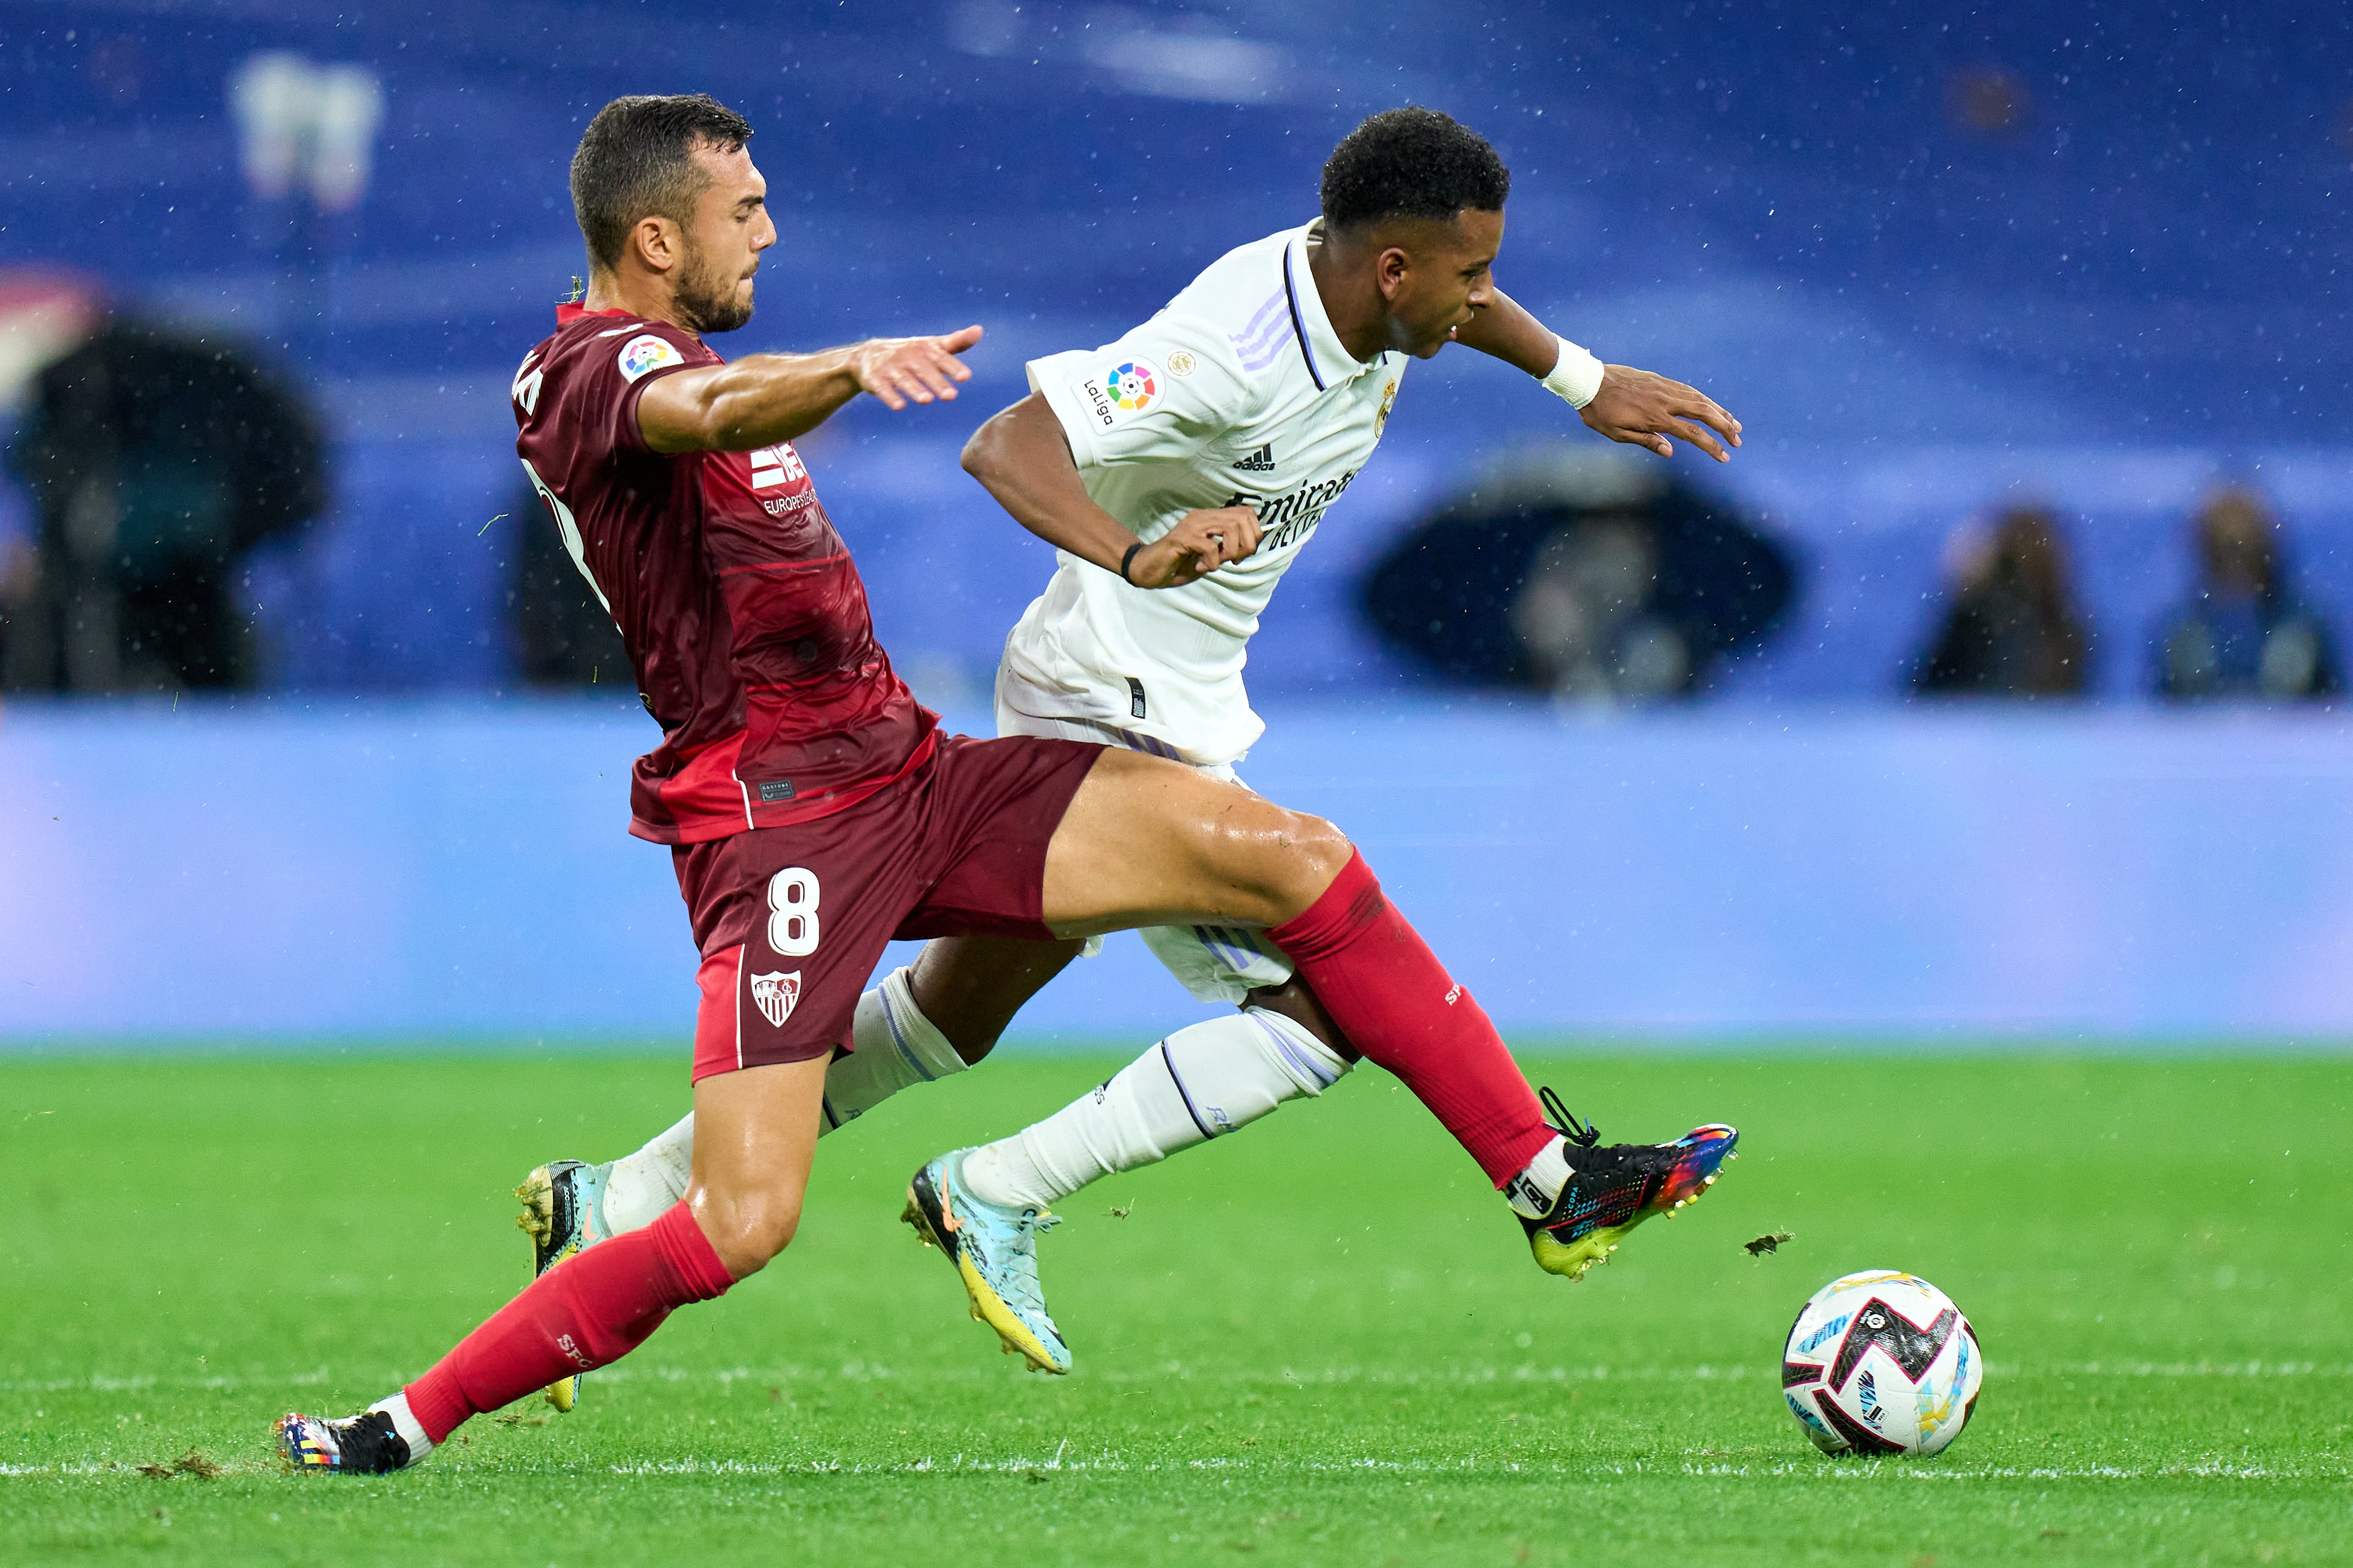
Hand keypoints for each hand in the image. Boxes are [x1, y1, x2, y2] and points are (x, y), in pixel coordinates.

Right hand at [852, 325, 982, 409]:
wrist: (868, 355)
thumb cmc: (910, 352)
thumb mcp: (932, 345)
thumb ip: (956, 342)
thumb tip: (979, 331)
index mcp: (924, 347)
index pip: (941, 356)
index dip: (952, 366)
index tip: (965, 377)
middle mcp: (907, 355)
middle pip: (923, 369)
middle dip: (937, 382)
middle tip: (951, 396)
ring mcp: (890, 366)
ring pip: (903, 379)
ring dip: (914, 389)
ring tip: (927, 400)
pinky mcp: (874, 378)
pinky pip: (882, 387)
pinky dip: (890, 396)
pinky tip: (900, 406)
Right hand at [1126, 505, 1262, 587]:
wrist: (1148, 569)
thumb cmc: (1179, 564)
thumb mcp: (1211, 556)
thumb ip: (1228, 548)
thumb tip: (1249, 546)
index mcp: (1211, 518)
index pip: (1246, 513)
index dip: (1253, 534)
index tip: (1242, 555)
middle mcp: (1203, 517)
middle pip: (1242, 518)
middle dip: (1247, 544)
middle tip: (1234, 561)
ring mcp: (1192, 525)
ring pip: (1230, 528)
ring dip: (1231, 551)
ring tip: (1217, 563)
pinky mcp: (1182, 538)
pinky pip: (1210, 546)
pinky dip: (1212, 562)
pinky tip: (1200, 568)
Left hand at [1579, 365, 1742, 461]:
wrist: (1589, 381)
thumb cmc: (1600, 412)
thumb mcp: (1617, 434)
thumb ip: (1646, 441)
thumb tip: (1670, 451)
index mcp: (1655, 418)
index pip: (1692, 434)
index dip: (1711, 446)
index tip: (1725, 456)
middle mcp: (1664, 401)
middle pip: (1704, 412)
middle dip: (1724, 426)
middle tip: (1738, 439)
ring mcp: (1663, 388)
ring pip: (1699, 398)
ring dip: (1719, 410)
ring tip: (1733, 422)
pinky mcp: (1659, 380)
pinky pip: (1687, 389)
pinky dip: (1703, 398)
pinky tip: (1710, 405)